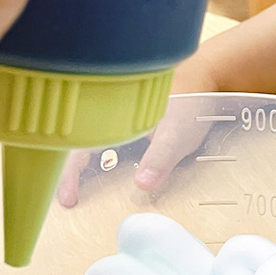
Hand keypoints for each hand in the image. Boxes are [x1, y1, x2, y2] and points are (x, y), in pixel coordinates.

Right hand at [57, 46, 223, 205]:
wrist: (208, 74)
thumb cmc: (192, 101)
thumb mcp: (177, 132)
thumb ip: (160, 157)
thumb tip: (141, 185)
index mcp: (113, 114)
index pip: (79, 148)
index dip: (68, 175)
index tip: (67, 200)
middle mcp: (111, 112)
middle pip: (79, 144)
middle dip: (70, 172)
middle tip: (67, 198)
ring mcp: (120, 113)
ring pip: (92, 139)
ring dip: (84, 164)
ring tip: (80, 187)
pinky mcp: (131, 116)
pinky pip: (108, 137)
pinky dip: (101, 155)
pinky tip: (107, 168)